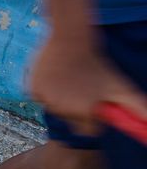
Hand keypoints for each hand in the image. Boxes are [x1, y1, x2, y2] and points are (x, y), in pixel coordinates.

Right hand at [30, 35, 146, 133]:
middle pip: (70, 118)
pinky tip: (54, 75)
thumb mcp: (120, 86)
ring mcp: (45, 99)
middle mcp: (61, 109)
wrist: (69, 39)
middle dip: (75, 106)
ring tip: (68, 79)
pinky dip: (45, 89)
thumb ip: (138, 108)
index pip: (88, 129)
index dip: (92, 116)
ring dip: (60, 97)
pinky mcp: (32, 89)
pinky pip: (40, 97)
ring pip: (54, 107)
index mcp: (83, 113)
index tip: (92, 102)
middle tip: (81, 87)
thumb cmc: (97, 64)